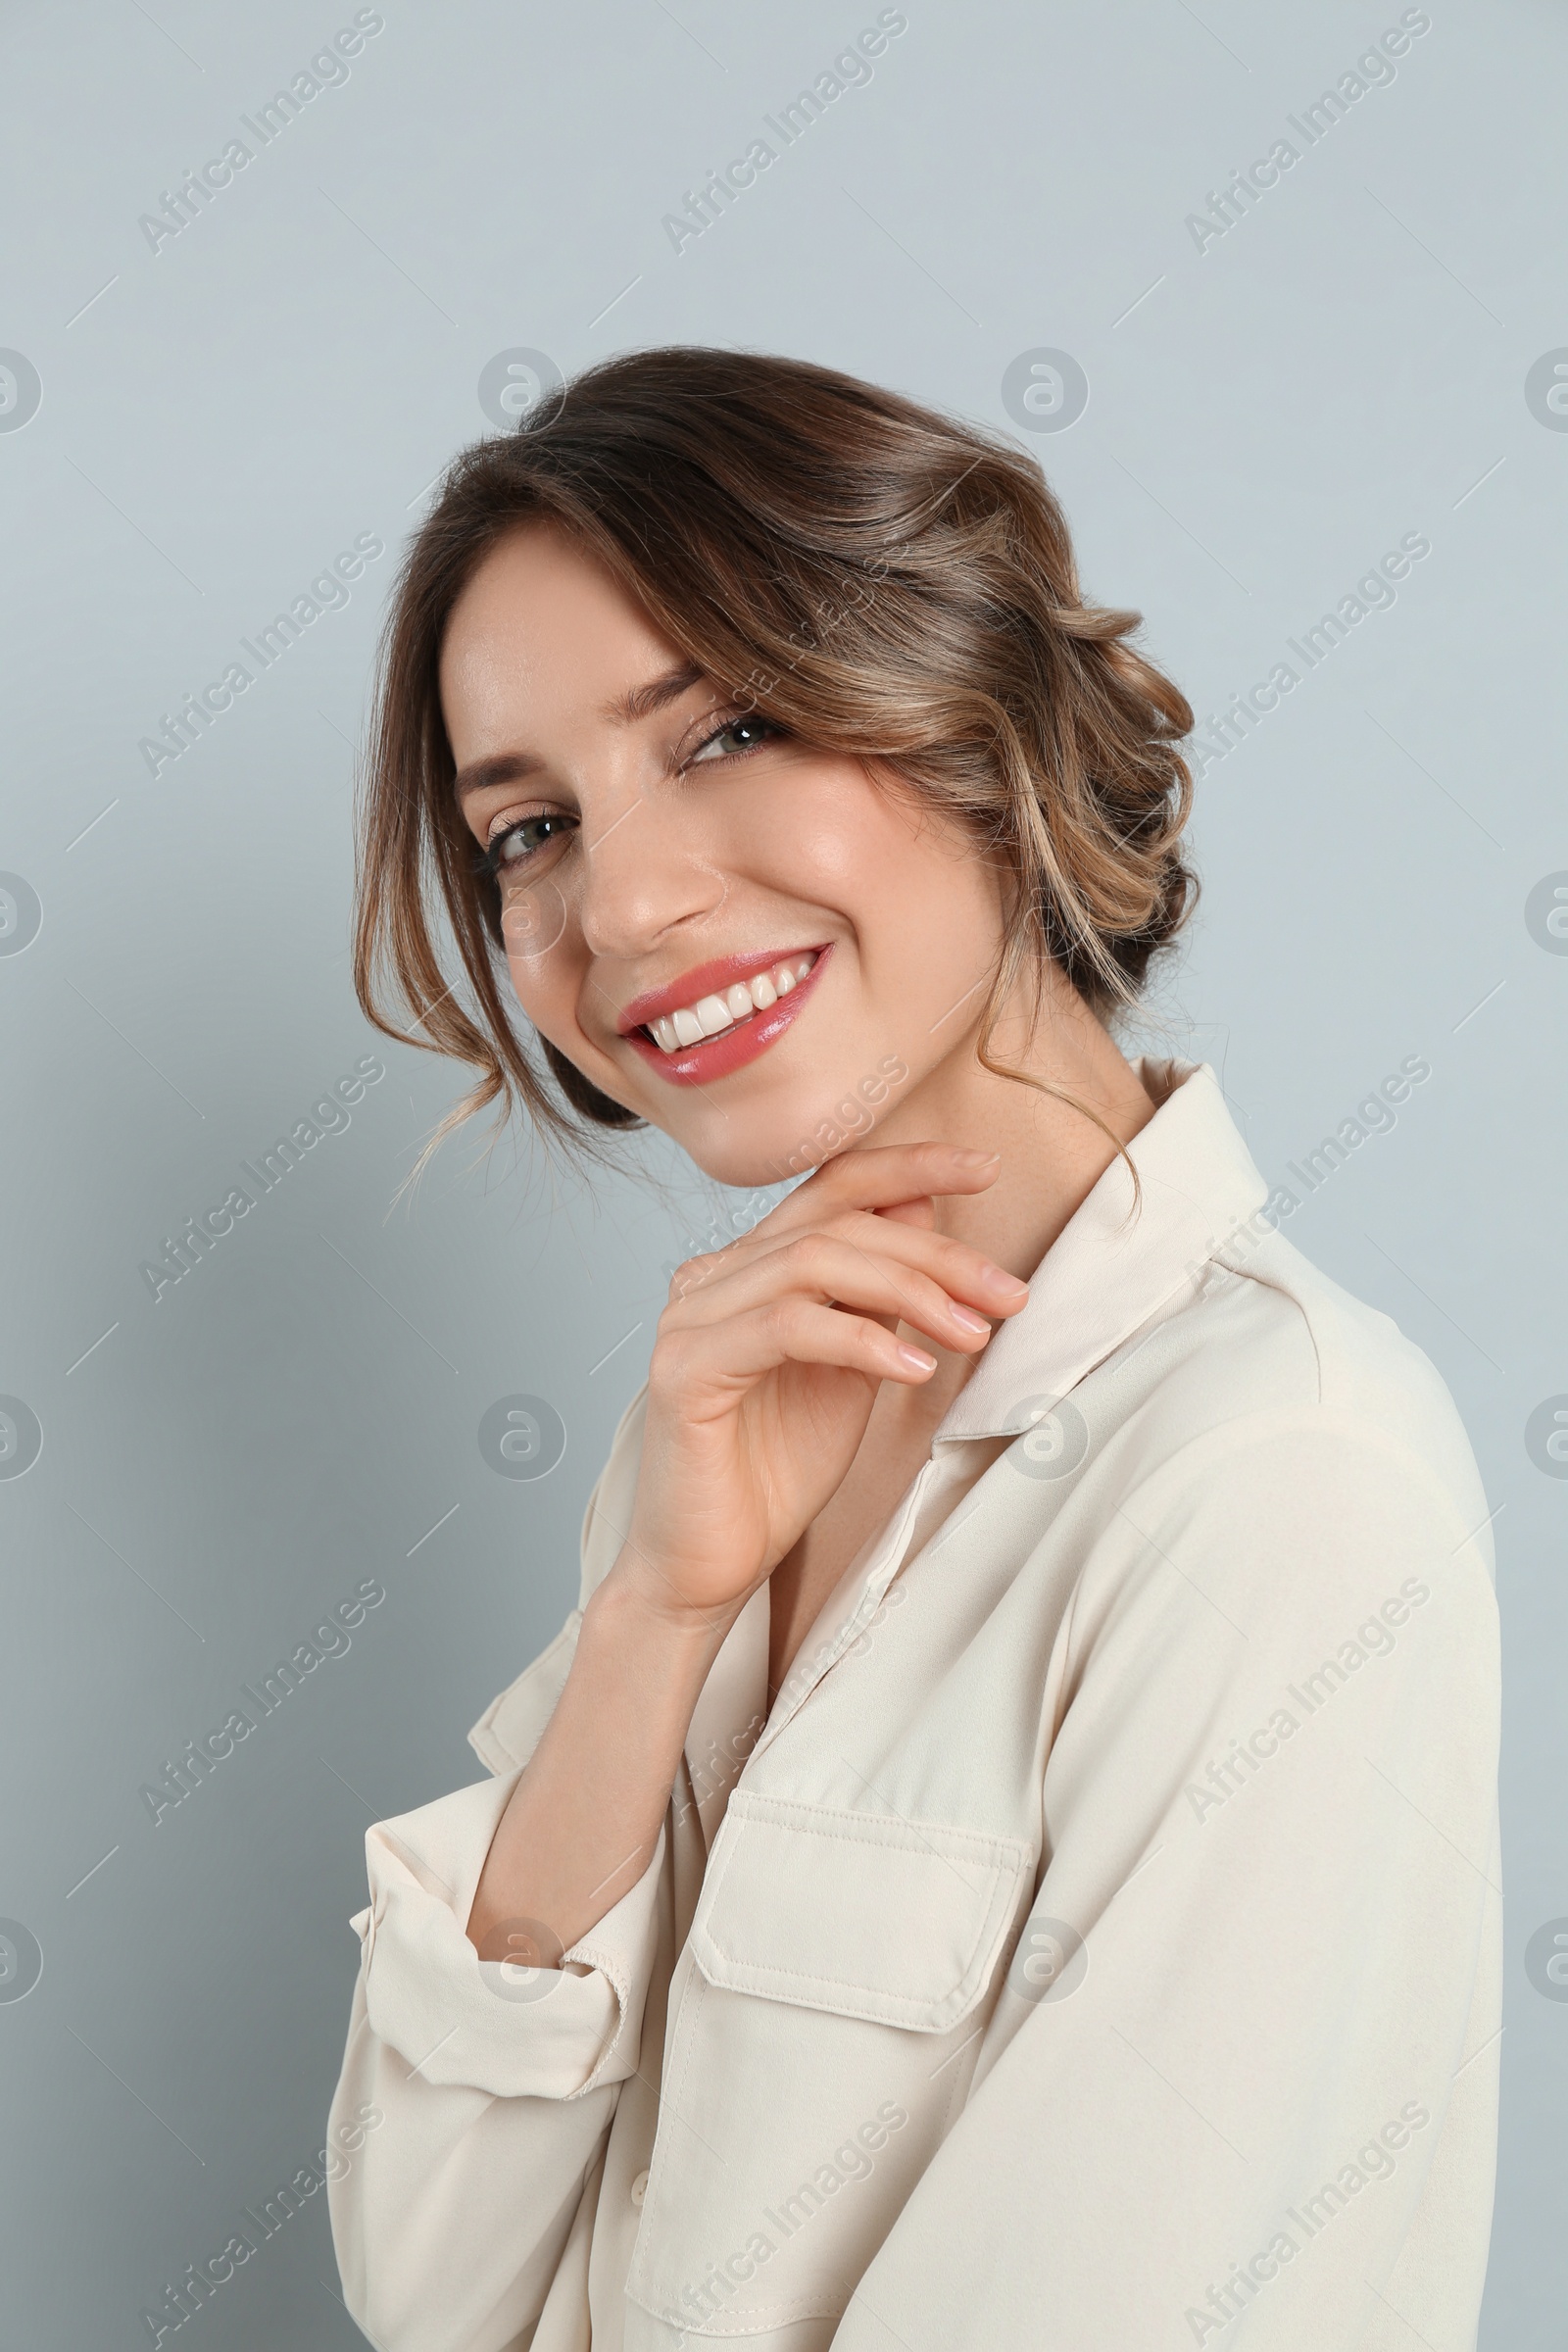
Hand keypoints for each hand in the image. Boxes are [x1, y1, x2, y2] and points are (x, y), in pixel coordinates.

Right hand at [613, 1144, 1028, 1627]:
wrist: (708, 1566)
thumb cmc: (776, 1470)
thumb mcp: (853, 1364)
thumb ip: (877, 1290)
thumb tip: (923, 1207)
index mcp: (749, 1266)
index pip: (831, 1187)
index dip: (908, 1165)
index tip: (986, 1168)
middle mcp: (711, 1277)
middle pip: (835, 1225)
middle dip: (935, 1254)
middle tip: (1006, 1293)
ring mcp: (690, 1320)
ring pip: (812, 1264)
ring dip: (909, 1291)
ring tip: (971, 1334)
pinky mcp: (685, 1371)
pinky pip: (786, 1327)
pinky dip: (860, 1340)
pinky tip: (913, 1371)